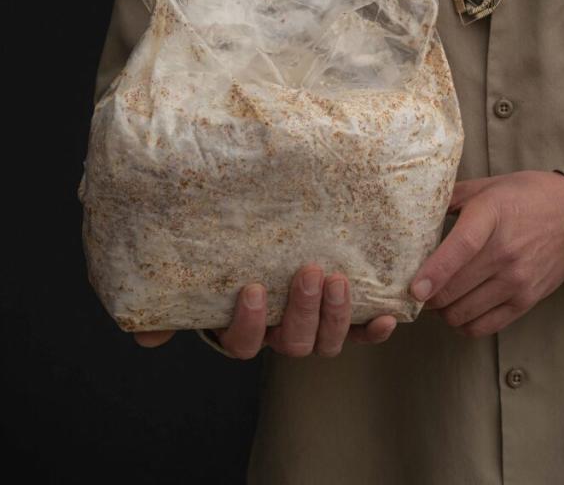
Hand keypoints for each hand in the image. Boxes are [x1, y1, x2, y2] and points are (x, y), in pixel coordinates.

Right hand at [133, 265, 397, 356]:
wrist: (263, 248)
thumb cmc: (229, 265)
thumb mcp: (196, 283)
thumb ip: (170, 308)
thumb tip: (146, 338)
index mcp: (245, 329)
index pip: (243, 343)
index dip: (248, 323)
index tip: (252, 288)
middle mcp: (280, 334)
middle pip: (292, 343)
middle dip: (302, 310)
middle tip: (309, 271)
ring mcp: (315, 327)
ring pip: (326, 342)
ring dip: (336, 314)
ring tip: (340, 278)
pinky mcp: (344, 316)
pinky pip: (362, 333)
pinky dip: (375, 329)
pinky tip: (388, 316)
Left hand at [408, 170, 563, 338]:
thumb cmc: (528, 196)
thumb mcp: (490, 186)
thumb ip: (452, 197)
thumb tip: (417, 211)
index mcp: (493, 214)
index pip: (461, 247)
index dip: (435, 271)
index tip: (414, 289)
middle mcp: (506, 250)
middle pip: (454, 288)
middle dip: (427, 296)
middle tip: (419, 289)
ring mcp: (517, 279)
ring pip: (463, 312)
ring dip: (443, 311)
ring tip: (439, 298)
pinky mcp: (526, 300)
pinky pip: (484, 326)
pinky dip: (464, 324)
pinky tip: (460, 310)